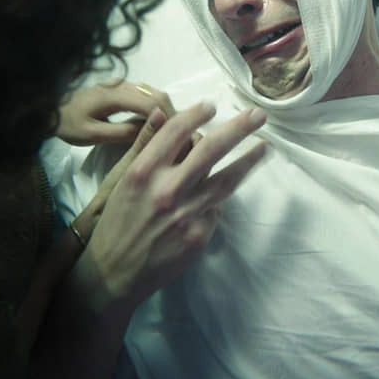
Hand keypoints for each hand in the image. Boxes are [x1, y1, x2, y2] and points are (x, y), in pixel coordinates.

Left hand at [56, 80, 175, 145]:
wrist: (49, 108)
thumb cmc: (68, 124)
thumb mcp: (91, 134)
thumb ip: (120, 132)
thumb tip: (148, 131)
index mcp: (114, 96)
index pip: (152, 103)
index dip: (168, 118)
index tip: (178, 136)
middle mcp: (121, 85)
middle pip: (157, 94)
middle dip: (172, 113)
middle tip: (180, 135)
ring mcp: (120, 84)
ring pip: (153, 92)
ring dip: (165, 109)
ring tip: (171, 130)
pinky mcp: (119, 86)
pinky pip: (144, 92)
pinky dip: (156, 104)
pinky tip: (156, 120)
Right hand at [82, 101, 267, 313]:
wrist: (114, 272)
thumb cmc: (115, 222)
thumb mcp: (120, 179)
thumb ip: (144, 145)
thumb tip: (162, 111)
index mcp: (143, 172)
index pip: (176, 131)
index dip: (196, 114)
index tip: (211, 106)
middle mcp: (167, 190)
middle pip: (211, 149)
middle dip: (238, 128)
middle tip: (258, 115)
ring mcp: (187, 214)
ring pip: (228, 178)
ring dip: (249, 160)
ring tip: (264, 146)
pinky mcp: (200, 235)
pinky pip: (216, 207)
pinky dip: (219, 196)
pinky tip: (220, 193)